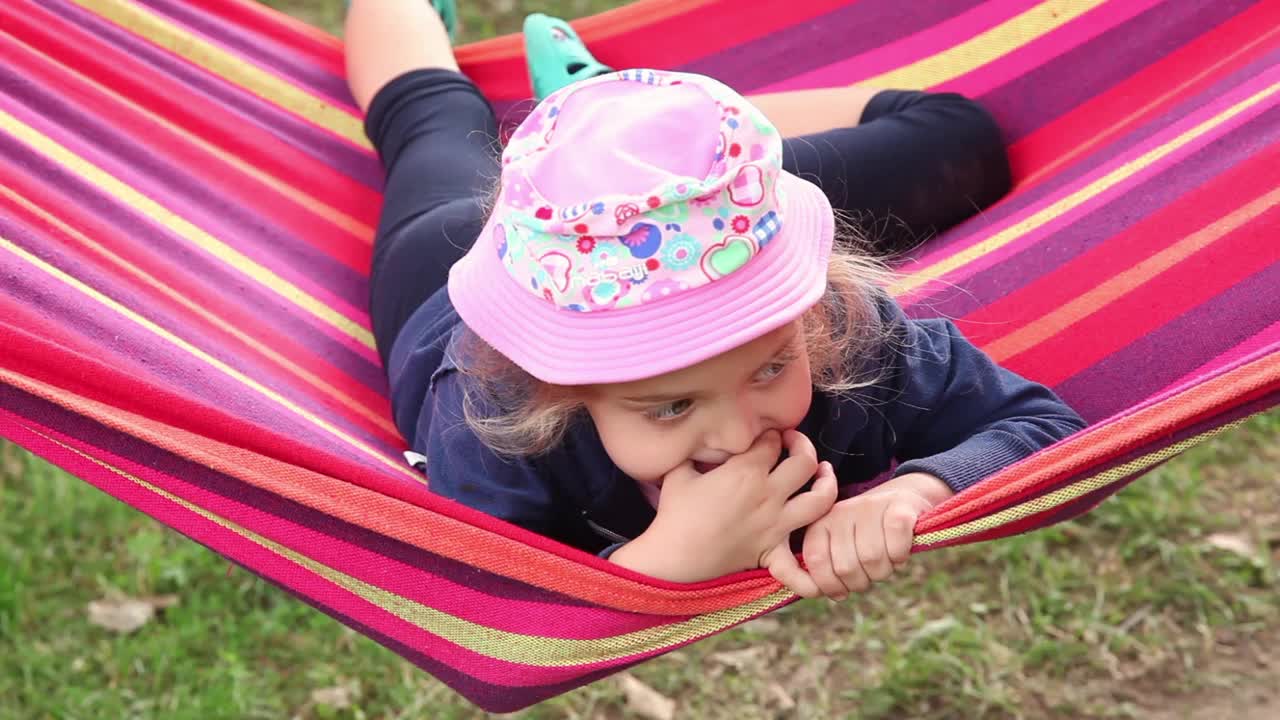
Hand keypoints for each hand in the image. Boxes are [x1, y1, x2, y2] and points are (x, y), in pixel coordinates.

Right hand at [611, 430, 835, 585]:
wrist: (673, 555)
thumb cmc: (674, 512)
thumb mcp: (680, 469)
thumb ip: (697, 451)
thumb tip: (704, 442)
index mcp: (746, 471)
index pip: (772, 441)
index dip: (770, 433)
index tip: (764, 436)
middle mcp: (768, 494)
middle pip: (804, 462)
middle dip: (802, 445)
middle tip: (791, 444)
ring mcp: (775, 524)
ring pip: (819, 500)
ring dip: (827, 485)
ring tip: (823, 475)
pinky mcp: (771, 552)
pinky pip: (797, 568)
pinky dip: (809, 576)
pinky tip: (819, 573)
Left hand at [801, 472, 952, 599]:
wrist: (903, 500)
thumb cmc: (869, 535)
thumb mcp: (842, 548)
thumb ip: (828, 570)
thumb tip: (830, 594)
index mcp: (822, 523)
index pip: (815, 560)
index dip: (829, 585)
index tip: (843, 591)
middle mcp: (842, 511)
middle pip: (845, 567)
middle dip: (861, 582)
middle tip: (870, 573)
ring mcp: (869, 506)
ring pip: (871, 559)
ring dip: (883, 571)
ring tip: (886, 562)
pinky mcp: (899, 507)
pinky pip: (895, 547)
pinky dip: (899, 557)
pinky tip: (900, 554)